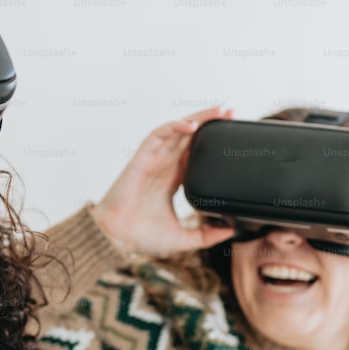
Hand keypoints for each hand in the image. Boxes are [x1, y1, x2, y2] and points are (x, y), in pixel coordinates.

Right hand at [91, 106, 235, 256]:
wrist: (117, 238)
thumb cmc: (142, 236)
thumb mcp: (184, 238)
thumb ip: (207, 235)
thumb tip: (231, 231)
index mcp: (173, 180)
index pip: (195, 153)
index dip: (212, 141)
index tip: (231, 134)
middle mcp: (164, 166)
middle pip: (189, 136)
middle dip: (210, 122)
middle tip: (231, 112)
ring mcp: (154, 160)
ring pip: (177, 130)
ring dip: (198, 118)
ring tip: (219, 110)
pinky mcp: (142, 158)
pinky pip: (159, 135)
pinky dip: (174, 126)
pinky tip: (191, 125)